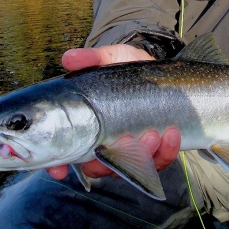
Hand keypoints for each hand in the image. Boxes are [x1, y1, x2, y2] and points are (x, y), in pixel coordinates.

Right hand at [45, 44, 181, 180]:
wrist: (160, 72)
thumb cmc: (128, 68)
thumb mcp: (110, 58)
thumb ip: (90, 59)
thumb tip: (68, 58)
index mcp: (86, 128)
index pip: (64, 155)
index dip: (57, 165)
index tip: (59, 169)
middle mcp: (105, 144)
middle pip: (97, 168)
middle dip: (106, 164)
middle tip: (123, 140)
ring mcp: (130, 150)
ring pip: (130, 167)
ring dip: (142, 155)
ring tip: (152, 134)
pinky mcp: (157, 150)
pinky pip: (160, 161)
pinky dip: (166, 151)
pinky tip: (171, 133)